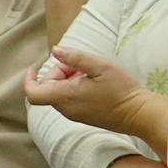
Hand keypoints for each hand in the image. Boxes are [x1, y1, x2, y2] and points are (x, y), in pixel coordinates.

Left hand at [27, 44, 155, 135]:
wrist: (138, 114)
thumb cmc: (121, 89)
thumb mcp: (100, 66)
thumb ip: (75, 58)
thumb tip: (55, 51)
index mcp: (65, 97)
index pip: (33, 93)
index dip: (29, 80)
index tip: (33, 68)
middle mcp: (66, 109)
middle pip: (49, 88)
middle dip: (60, 72)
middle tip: (82, 66)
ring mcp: (74, 114)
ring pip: (60, 93)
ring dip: (69, 79)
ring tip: (92, 74)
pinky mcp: (82, 116)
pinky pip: (70, 100)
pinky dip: (75, 88)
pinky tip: (95, 83)